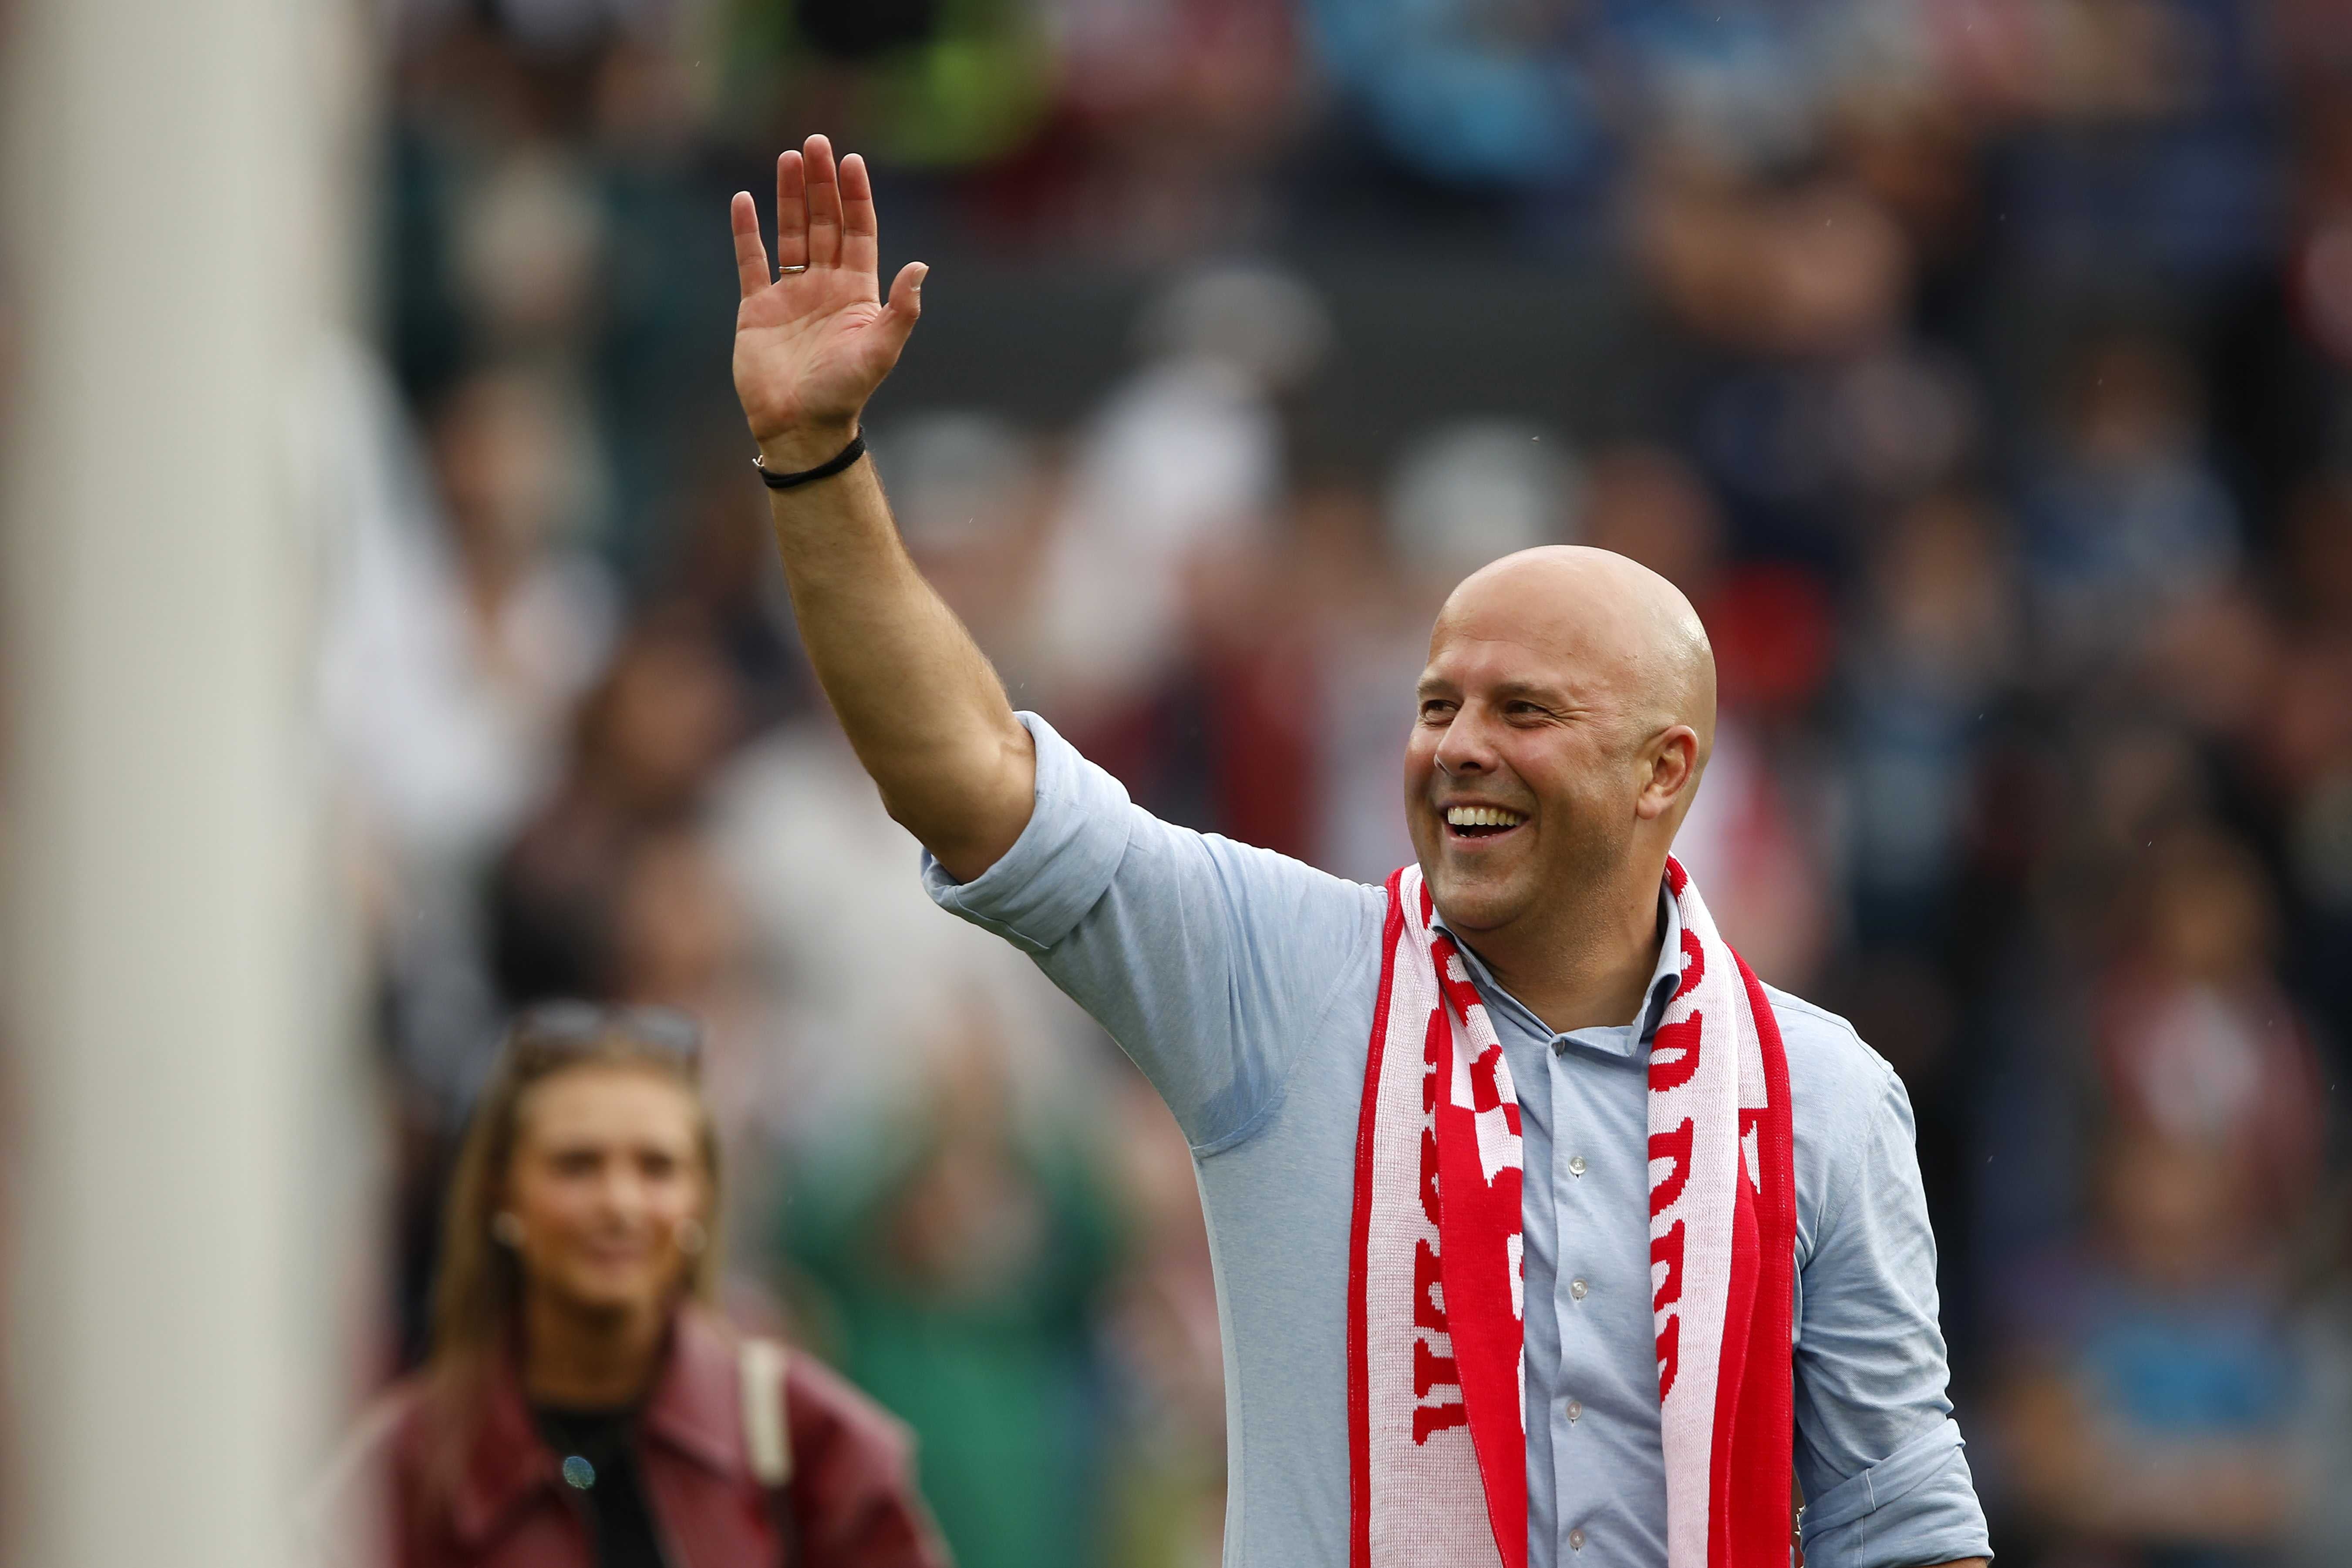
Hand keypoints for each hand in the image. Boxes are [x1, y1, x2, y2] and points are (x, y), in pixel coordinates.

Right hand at [730, 135, 925, 467]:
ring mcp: (790, 295)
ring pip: (790, 233)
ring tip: (788, 158)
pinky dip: (746, 231)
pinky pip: (751, 261)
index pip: (858, 232)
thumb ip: (902, 308)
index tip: (852, 162)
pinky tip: (743, 199)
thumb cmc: (843, 393)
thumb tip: (922, 266)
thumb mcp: (881, 349)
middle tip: (816, 143)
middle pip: (824, 224)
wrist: (799, 426)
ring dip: (790, 197)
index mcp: (857, 293)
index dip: (856, 197)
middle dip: (821, 184)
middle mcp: (825, 287)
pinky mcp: (756, 308)